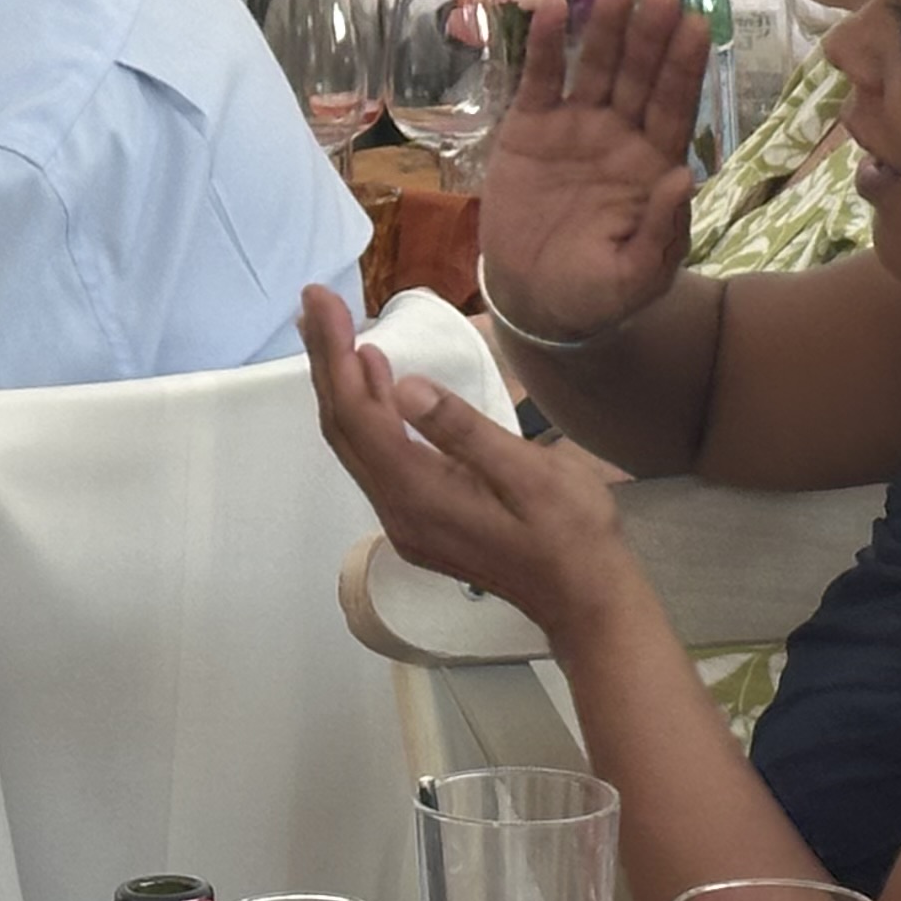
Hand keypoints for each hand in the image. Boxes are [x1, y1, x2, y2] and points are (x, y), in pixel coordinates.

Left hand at [303, 283, 630, 643]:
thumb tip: (405, 387)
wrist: (584, 600)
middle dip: (327, 359)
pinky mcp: (418, 521)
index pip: (358, 414)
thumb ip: (463, 431)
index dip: (335, 354)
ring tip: (333, 331)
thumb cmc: (570, 536)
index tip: (323, 300)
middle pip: (344, 426)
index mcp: (419, 493)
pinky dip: (366, 413)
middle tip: (316, 301)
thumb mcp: (529, 475)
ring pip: (355, 444)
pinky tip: (376, 383)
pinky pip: (375, 459)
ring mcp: (405, 520)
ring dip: (342, 386)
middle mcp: (397, 509)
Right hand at [475, 0, 702, 341]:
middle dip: (651, 34)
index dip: (684, 66)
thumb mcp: (637, 278)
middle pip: (640, 75)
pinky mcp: (529, 128)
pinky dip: (544, 44)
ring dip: (606, 26)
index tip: (696, 24)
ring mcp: (575, 126)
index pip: (674, 106)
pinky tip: (551, 6)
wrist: (533, 302)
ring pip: (595, 66)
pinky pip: (539, 79)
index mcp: (654, 164)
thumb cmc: (596, 294)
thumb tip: (683, 178)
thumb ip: (663, 232)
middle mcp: (620, 134)